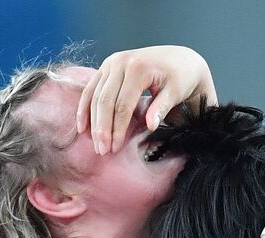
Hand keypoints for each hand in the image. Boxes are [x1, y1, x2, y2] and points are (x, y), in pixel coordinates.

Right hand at [76, 46, 216, 154]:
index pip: (122, 105)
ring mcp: (111, 62)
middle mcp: (121, 62)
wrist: (180, 58)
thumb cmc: (181, 77)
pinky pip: (91, 89)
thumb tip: (150, 125)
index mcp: (139, 67)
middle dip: (102, 129)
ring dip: (92, 122)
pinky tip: (82, 127)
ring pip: (94, 96)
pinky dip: (84, 108)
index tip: (115, 148)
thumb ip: (161, 108)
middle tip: (101, 151)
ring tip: (95, 144)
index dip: (117, 129)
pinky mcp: (106, 66)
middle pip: (104, 101)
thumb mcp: (176, 92)